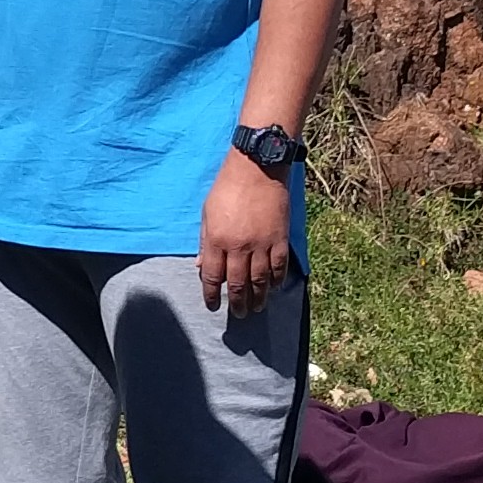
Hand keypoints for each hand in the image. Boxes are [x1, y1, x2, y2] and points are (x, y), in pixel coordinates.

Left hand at [197, 152, 293, 314]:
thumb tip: (202, 267)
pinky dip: (276, 280)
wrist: (256, 169)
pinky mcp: (280, 238)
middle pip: (237, 283)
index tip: (212, 306)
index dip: (211, 294)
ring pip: (260, 279)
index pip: (213, 276)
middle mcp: (239, 246)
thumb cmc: (226, 188)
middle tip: (239, 314)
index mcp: (217, 240)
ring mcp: (262, 244)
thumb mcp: (207, 214)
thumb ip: (205, 243)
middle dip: (237, 301)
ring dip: (258, 297)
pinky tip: (273, 288)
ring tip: (256, 308)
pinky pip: (279, 266)